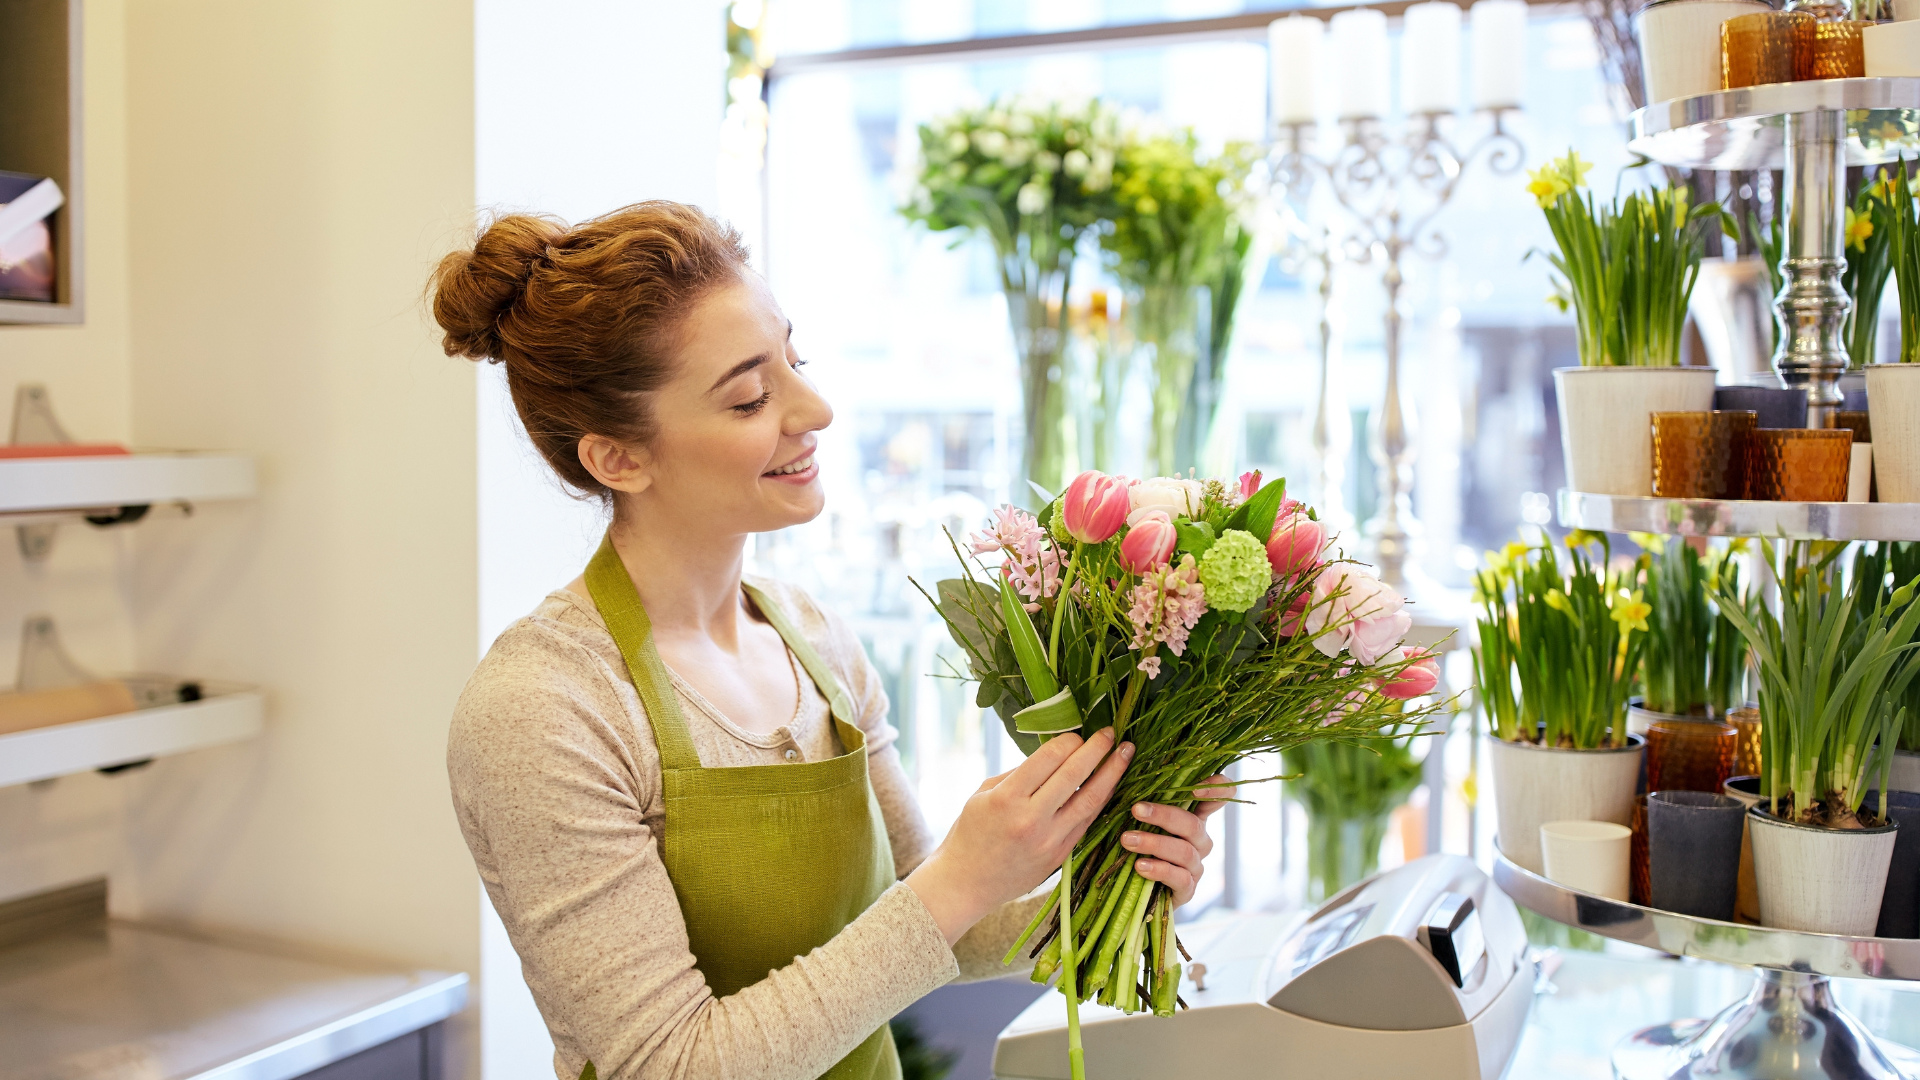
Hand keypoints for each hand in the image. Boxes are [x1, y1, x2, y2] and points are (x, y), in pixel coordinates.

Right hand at [906, 728, 1131, 943]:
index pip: (1049, 758)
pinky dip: (1101, 800)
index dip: (1069, 740)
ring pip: (1090, 801)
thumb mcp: (983, 794)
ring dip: (1112, 774)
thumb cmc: (970, 833)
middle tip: (1111, 732)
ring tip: (1125, 753)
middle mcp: (1031, 819)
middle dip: (1097, 750)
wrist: (966, 883)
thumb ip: (1018, 774)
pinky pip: (1087, 822)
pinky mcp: (1060, 856)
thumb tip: (1053, 755)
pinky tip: (1111, 785)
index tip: (1078, 732)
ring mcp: (1049, 840)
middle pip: (1074, 775)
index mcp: (1007, 798)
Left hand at [1121, 774, 1232, 908]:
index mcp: (1193, 816)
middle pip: (1193, 823)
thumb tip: (1124, 760)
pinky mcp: (1187, 890)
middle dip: (1163, 815)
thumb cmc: (1136, 844)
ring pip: (1185, 851)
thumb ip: (1143, 797)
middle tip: (1136, 809)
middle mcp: (1200, 839)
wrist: (1133, 889)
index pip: (1220, 796)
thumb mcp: (1138, 818)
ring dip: (1154, 843)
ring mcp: (1196, 866)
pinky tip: (1139, 866)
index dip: (1218, 789)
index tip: (1196, 788)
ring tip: (1127, 840)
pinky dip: (1159, 870)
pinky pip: (1180, 878)